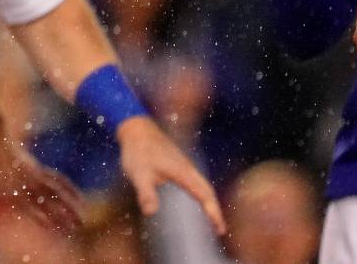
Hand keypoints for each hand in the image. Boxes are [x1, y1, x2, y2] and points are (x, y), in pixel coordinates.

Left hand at [0, 131, 85, 233]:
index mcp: (9, 186)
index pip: (28, 207)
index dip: (42, 220)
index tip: (54, 231)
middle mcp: (23, 180)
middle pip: (46, 201)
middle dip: (61, 217)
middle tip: (76, 230)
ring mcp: (31, 172)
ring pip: (55, 191)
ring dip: (69, 204)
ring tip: (83, 217)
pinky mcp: (33, 166)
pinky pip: (54, 180)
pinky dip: (67, 189)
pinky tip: (78, 197)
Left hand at [115, 117, 225, 234]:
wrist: (135, 127)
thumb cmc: (137, 150)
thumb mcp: (139, 174)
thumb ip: (146, 193)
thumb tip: (151, 213)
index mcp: (183, 172)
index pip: (205, 195)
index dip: (214, 213)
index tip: (221, 229)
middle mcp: (187, 168)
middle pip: (208, 191)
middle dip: (215, 210)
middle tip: (220, 229)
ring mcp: (183, 165)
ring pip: (202, 184)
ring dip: (209, 201)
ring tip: (212, 219)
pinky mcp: (177, 163)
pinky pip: (195, 181)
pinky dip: (200, 193)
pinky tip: (194, 199)